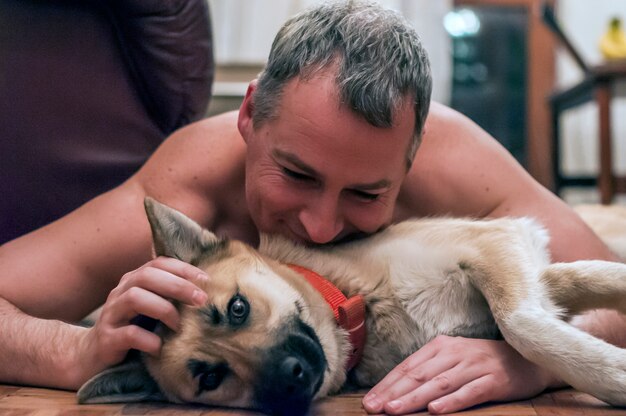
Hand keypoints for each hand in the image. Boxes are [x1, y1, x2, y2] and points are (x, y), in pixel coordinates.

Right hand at [77, 257, 207, 381]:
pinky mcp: (106, 339)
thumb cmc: (132, 327)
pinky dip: (149, 340)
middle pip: (147, 276)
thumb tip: (206, 290)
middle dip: (178, 286)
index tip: (205, 280)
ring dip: (163, 309)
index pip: (158, 264)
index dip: (183, 268)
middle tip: (200, 300)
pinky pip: (128, 334)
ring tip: (178, 325)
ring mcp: (111, 314)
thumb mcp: (151, 307)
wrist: (93, 355)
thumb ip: (169, 295)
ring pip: (135, 298)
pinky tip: (160, 346)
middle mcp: (120, 292)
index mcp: (133, 280)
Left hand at [362, 335, 554, 413]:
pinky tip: (435, 410)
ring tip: (394, 410)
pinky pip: (469, 392)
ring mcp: (474, 366)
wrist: (528, 359)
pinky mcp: (494, 380)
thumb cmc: (483, 362)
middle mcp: (455, 353)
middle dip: (393, 393)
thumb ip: (429, 371)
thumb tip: (397, 390)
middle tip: (373, 408)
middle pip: (418, 375)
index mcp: (441, 346)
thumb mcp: (453, 359)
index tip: (369, 401)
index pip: (408, 367)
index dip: (387, 385)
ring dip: (414, 398)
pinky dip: (452, 401)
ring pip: (439, 384)